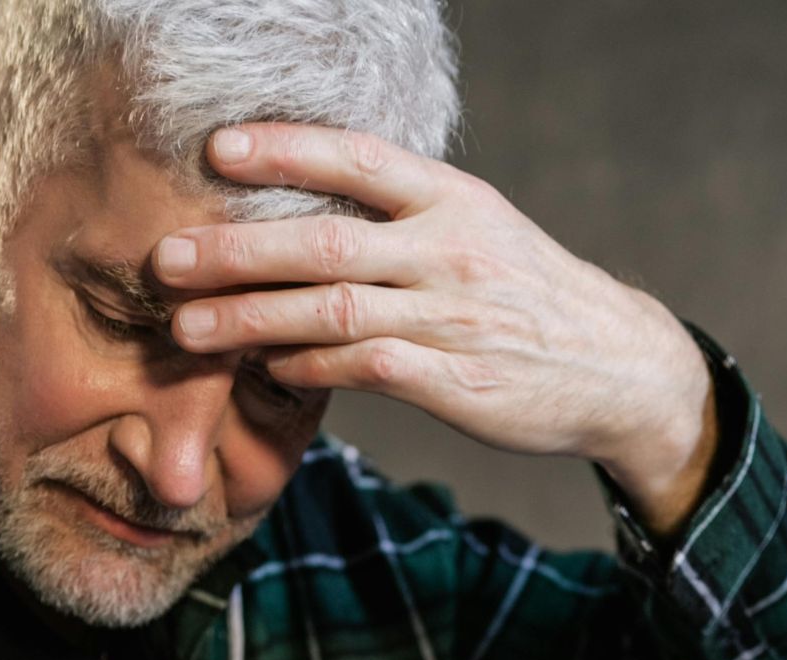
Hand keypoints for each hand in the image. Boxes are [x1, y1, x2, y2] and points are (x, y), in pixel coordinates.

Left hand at [153, 123, 717, 536]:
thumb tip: (295, 218)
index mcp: (455, 200)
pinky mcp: (458, 381)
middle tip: (167, 258)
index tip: (217, 150)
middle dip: (238, 250)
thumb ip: (398, 218)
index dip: (286, 150)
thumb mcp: (477, 230)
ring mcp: (454, 318)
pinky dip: (307, 368)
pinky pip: (364, 369)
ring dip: (252, 319)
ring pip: (334, 310)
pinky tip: (266, 367)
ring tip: (188, 326)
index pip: (360, 159)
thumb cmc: (524, 292)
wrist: (619, 365)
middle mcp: (452, 251)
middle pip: (327, 241)